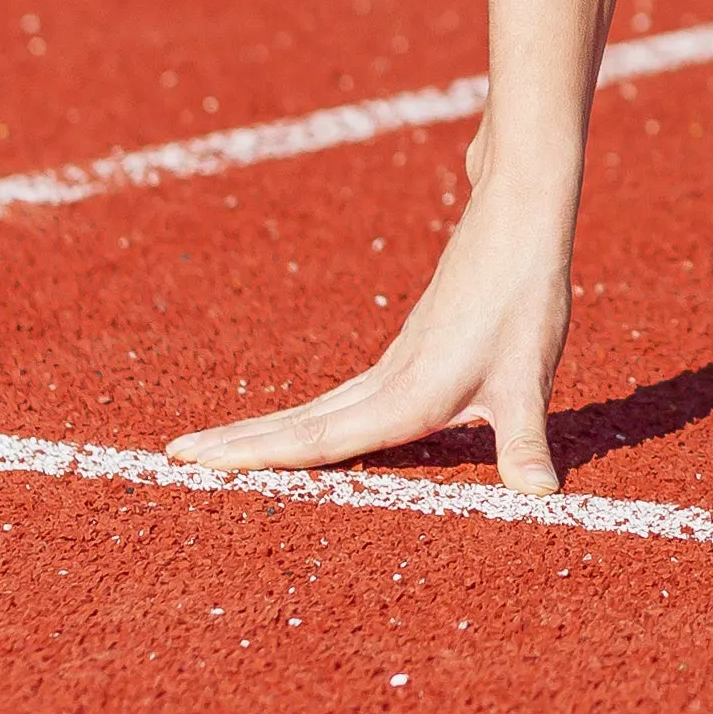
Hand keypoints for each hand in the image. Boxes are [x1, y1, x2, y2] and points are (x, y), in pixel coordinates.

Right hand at [168, 132, 578, 492]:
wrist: (518, 220)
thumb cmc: (525, 298)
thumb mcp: (530, 379)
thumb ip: (527, 443)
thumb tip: (541, 494)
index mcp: (406, 396)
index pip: (318, 438)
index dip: (259, 456)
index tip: (200, 464)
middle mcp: (385, 382)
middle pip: (296, 423)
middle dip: (234, 443)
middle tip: (171, 456)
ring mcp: (389, 366)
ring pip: (311, 409)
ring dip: (258, 430)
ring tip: (208, 447)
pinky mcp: (402, 355)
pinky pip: (337, 399)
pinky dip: (300, 419)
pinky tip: (294, 430)